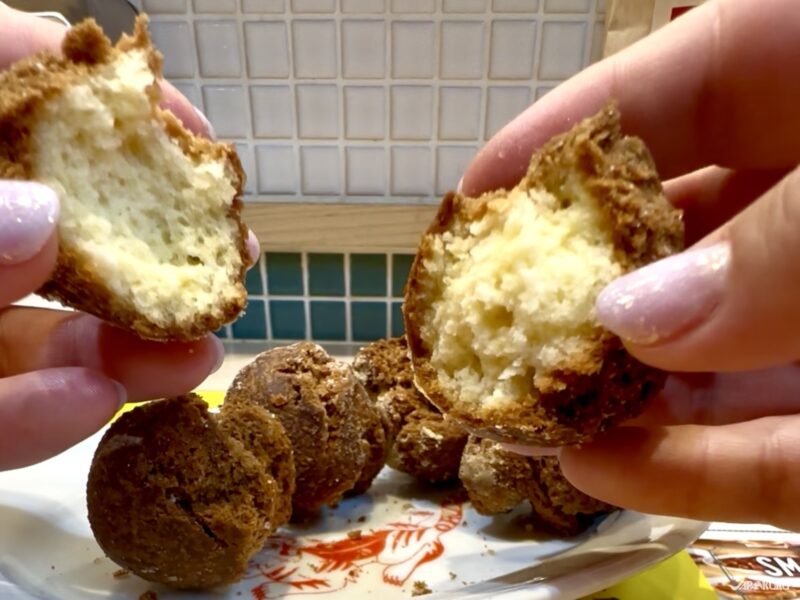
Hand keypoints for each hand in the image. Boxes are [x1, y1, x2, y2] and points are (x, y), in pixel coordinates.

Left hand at [0, 5, 258, 470]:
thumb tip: (42, 220)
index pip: (2, 75)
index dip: (98, 88)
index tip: (189, 130)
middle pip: (54, 210)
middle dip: (148, 236)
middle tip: (229, 259)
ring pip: (36, 318)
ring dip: (118, 341)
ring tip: (190, 355)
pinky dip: (35, 412)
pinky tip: (84, 402)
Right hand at [462, 0, 799, 528]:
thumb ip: (784, 248)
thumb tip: (637, 320)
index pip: (655, 98)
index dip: (551, 149)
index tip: (471, 209)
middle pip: (668, 237)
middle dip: (574, 287)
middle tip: (488, 329)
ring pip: (713, 358)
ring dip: (616, 392)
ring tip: (523, 415)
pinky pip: (777, 453)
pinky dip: (695, 470)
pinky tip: (601, 468)